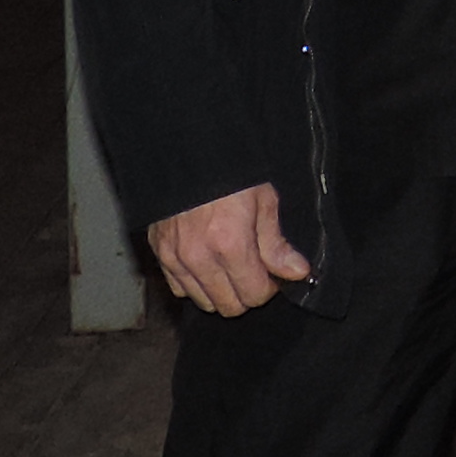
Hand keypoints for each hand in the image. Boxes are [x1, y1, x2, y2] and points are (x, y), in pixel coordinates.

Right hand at [147, 184, 310, 317]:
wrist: (187, 150)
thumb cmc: (230, 171)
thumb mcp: (263, 199)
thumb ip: (276, 243)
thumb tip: (296, 272)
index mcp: (230, 244)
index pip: (254, 295)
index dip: (269, 287)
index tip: (272, 273)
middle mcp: (199, 257)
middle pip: (230, 306)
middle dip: (246, 292)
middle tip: (253, 270)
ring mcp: (175, 258)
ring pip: (204, 302)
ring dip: (222, 291)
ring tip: (231, 266)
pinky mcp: (159, 253)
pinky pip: (180, 288)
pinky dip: (195, 283)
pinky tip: (207, 263)